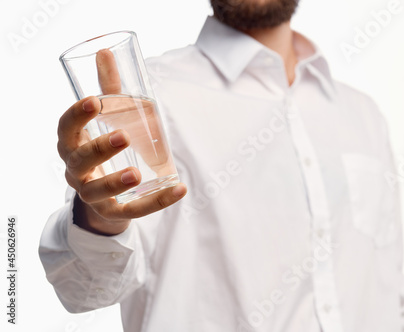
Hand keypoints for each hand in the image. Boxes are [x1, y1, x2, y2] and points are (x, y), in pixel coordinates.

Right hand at [57, 49, 186, 235]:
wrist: (103, 195)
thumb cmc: (103, 150)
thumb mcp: (105, 121)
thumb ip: (108, 89)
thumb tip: (105, 51)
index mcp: (72, 145)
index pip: (65, 129)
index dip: (76, 116)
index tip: (94, 101)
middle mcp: (76, 170)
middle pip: (80, 161)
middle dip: (100, 148)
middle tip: (124, 137)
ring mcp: (92, 194)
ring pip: (97, 191)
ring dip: (116, 182)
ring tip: (136, 174)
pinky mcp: (113, 212)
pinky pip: (133, 211)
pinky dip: (157, 202)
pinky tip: (180, 189)